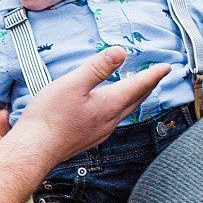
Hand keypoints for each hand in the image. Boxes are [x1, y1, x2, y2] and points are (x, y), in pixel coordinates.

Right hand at [16, 48, 168, 167]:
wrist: (35, 149)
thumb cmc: (50, 117)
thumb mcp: (73, 84)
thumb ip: (97, 68)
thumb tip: (120, 53)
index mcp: (109, 105)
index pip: (138, 86)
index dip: (153, 75)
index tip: (167, 67)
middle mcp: (109, 121)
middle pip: (135, 100)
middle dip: (148, 86)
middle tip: (157, 76)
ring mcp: (99, 132)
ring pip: (124, 112)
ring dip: (134, 98)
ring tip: (137, 89)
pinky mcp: (88, 138)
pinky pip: (112, 120)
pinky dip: (119, 109)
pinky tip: (110, 109)